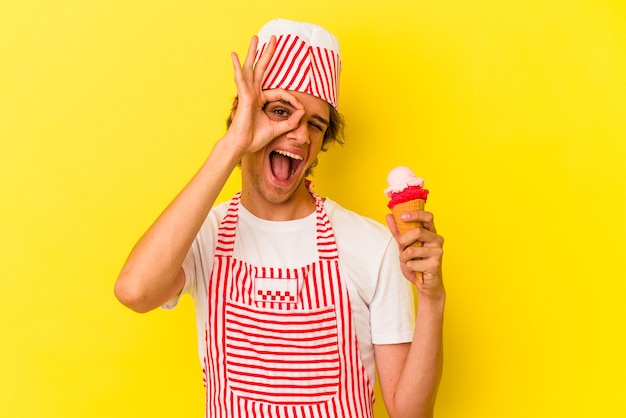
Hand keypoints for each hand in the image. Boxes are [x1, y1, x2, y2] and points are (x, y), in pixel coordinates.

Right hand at [226, 35, 304, 154]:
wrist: (242, 146)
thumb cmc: (255, 139)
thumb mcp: (278, 129)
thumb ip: (291, 121)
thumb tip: (303, 113)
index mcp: (259, 100)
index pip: (280, 92)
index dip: (292, 99)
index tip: (301, 109)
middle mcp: (253, 94)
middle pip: (261, 69)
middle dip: (267, 54)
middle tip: (273, 39)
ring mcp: (247, 94)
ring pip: (250, 68)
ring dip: (253, 53)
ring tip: (255, 38)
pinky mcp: (243, 97)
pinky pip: (241, 79)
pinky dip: (237, 67)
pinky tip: (234, 55)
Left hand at [386, 210, 444, 296]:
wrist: (424, 283)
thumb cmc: (416, 262)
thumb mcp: (405, 245)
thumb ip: (398, 231)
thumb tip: (389, 215)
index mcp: (431, 232)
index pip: (428, 216)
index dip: (415, 214)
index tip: (402, 216)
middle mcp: (437, 239)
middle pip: (417, 232)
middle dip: (404, 240)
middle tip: (401, 246)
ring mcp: (438, 252)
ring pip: (412, 250)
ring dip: (404, 257)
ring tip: (408, 261)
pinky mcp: (435, 264)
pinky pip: (412, 263)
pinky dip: (408, 267)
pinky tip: (415, 269)